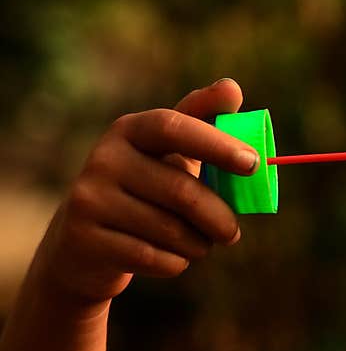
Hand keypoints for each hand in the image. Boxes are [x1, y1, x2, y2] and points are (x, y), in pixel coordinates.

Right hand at [36, 78, 257, 306]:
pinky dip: (176, 263)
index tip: (254, 163)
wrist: (86, 244)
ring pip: (170, 230)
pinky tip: (171, 258)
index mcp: (130, 131)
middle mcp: (104, 158)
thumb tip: (232, 87)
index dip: (215, 143)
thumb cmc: (147, 192)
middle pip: (181, 191)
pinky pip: (153, 257)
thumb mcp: (171, 157)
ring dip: (198, 244)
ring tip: (199, 244)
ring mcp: (90, 198)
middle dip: (219, 217)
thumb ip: (203, 124)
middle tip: (233, 232)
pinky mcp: (86, 239)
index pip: (173, 127)